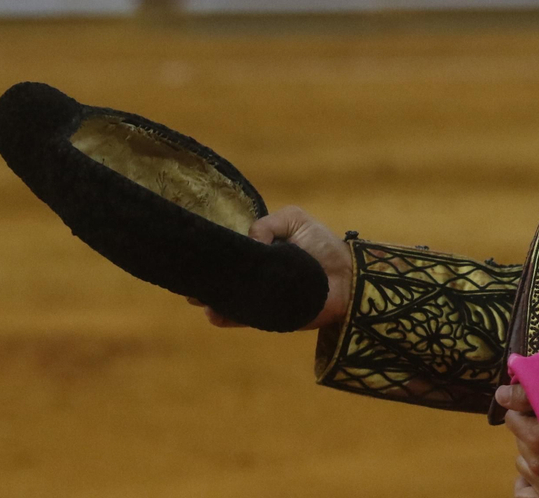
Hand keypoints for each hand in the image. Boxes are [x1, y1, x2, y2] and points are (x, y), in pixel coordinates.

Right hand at [190, 205, 353, 329]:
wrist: (349, 278)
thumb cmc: (324, 245)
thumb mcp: (296, 220)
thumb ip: (269, 224)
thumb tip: (249, 240)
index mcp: (258, 248)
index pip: (227, 250)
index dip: (211, 251)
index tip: (194, 249)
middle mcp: (254, 272)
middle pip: (222, 275)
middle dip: (204, 276)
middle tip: (189, 276)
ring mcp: (258, 295)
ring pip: (226, 297)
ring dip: (209, 297)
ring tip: (197, 295)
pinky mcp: (266, 315)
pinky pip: (241, 317)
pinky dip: (226, 316)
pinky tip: (215, 312)